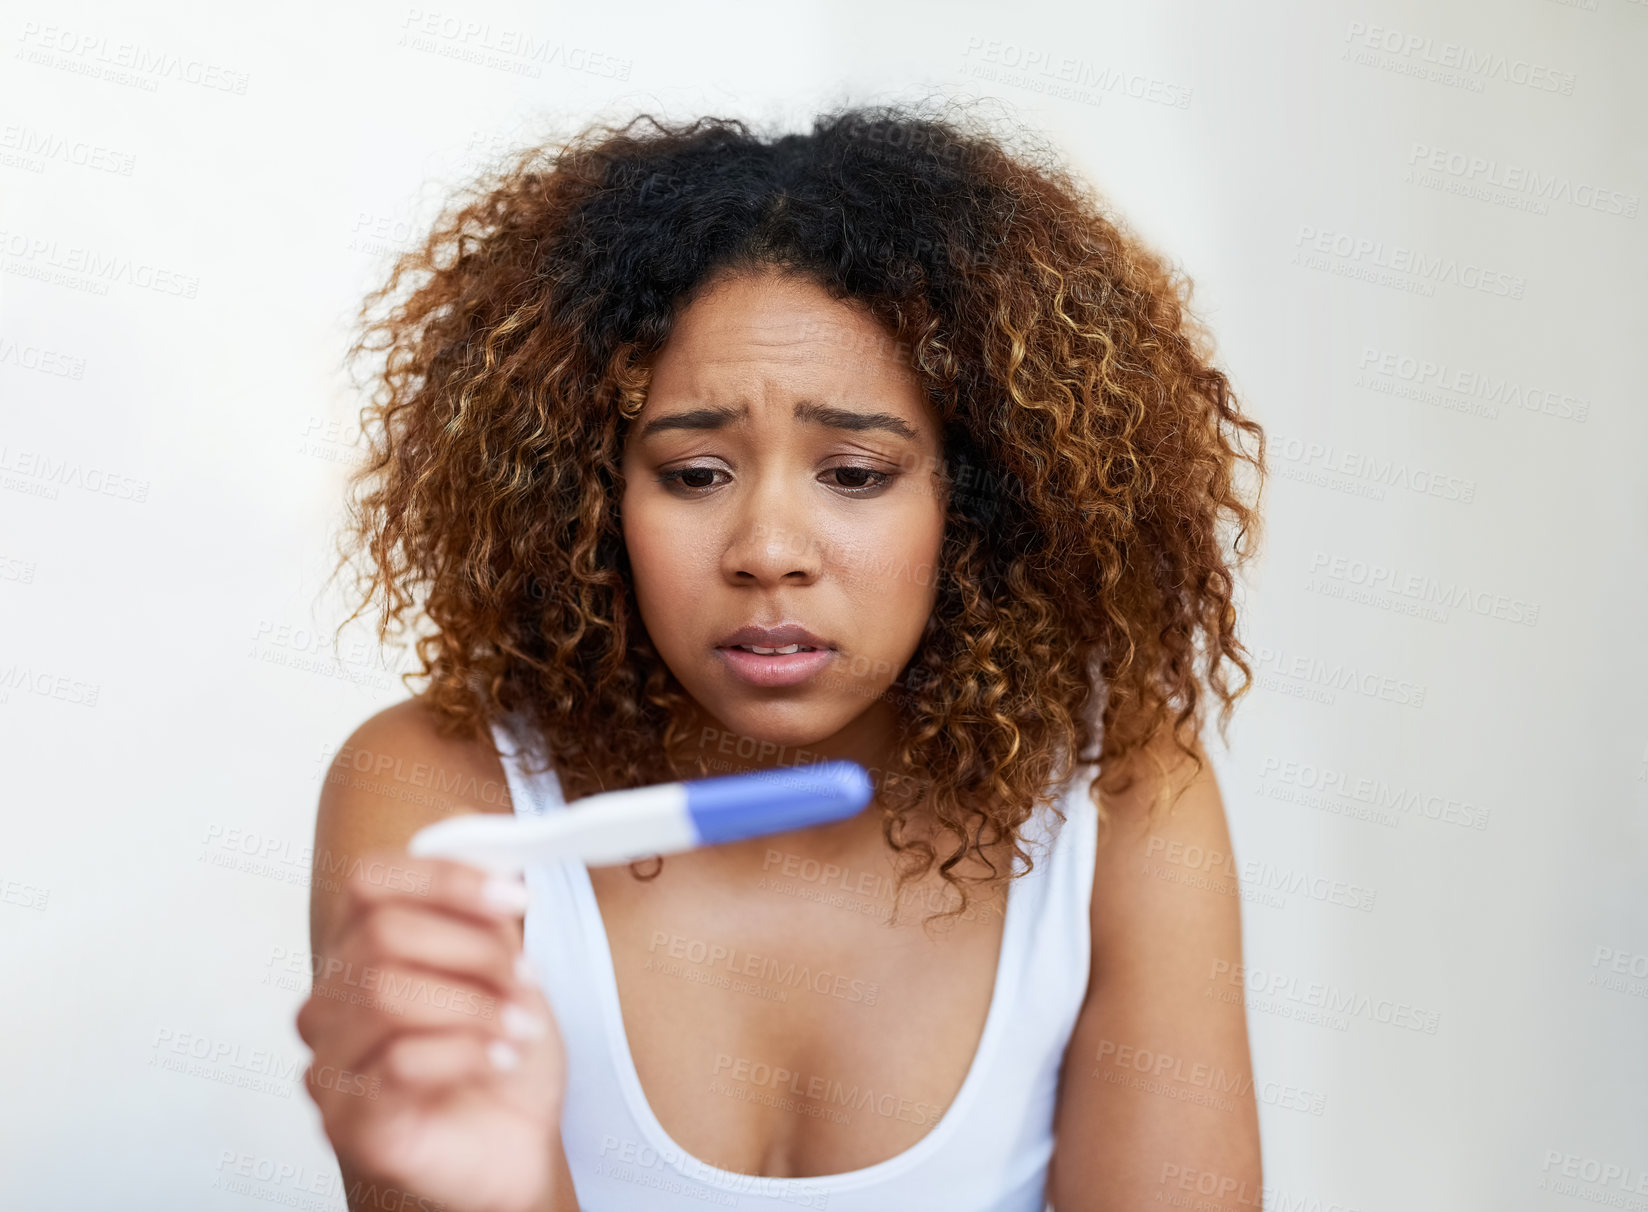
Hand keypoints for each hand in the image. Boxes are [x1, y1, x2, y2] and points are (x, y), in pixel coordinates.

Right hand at [297, 853, 565, 1211]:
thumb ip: (489, 918)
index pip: (370, 883)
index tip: (515, 896)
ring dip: (475, 1005)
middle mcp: (331, 1003)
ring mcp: (331, 1064)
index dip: (445, 879)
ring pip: (385, 994)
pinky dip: (465, 1051)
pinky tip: (499, 1059)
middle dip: (473, 949)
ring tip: (520, 1025)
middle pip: (382, 934)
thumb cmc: (501, 1061)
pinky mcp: (348, 1121)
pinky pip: (397, 1062)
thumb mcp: (507, 973)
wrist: (516, 1149)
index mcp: (360, 952)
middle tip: (524, 976)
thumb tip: (499, 862)